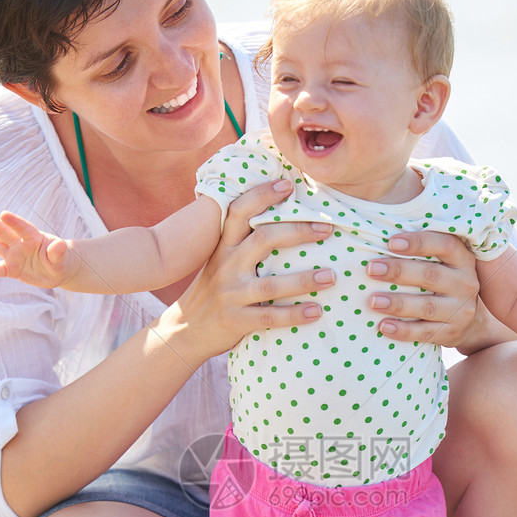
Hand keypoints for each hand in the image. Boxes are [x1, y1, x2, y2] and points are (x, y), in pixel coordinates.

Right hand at [0, 210, 79, 287]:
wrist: (58, 270)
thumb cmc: (61, 260)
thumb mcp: (62, 257)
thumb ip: (58, 251)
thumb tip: (60, 245)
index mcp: (34, 237)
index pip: (23, 228)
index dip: (14, 222)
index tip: (4, 214)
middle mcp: (21, 243)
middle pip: (4, 232)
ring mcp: (14, 255)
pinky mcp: (11, 268)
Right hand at [163, 180, 336, 360]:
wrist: (185, 330)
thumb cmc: (213, 292)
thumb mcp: (219, 261)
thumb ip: (242, 244)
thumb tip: (281, 222)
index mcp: (223, 247)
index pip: (240, 211)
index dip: (262, 195)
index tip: (288, 185)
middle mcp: (226, 266)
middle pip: (264, 240)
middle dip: (298, 231)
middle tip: (327, 228)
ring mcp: (230, 295)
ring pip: (271, 285)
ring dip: (304, 280)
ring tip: (332, 276)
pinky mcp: (235, 321)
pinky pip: (269, 318)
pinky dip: (294, 315)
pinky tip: (316, 312)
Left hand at [365, 231, 478, 345]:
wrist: (472, 322)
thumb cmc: (444, 284)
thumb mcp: (444, 264)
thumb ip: (422, 252)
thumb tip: (380, 237)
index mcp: (462, 259)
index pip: (444, 245)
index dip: (419, 242)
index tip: (391, 242)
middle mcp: (465, 283)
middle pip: (430, 275)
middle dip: (398, 271)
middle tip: (371, 269)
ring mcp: (460, 310)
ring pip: (427, 306)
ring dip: (398, 303)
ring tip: (373, 301)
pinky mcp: (452, 333)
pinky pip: (425, 332)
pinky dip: (403, 330)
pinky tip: (383, 326)